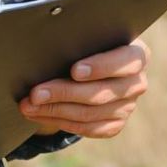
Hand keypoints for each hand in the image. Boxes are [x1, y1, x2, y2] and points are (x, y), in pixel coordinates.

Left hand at [17, 36, 150, 138]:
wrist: (95, 66)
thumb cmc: (89, 44)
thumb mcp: (90, 37)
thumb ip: (79, 40)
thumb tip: (46, 45)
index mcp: (137, 54)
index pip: (127, 61)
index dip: (101, 67)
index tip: (74, 70)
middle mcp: (137, 82)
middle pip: (102, 92)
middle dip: (64, 93)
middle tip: (36, 93)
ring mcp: (128, 106)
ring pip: (90, 114)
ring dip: (54, 110)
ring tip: (28, 105)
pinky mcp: (115, 124)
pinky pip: (87, 128)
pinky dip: (59, 122)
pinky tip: (38, 114)